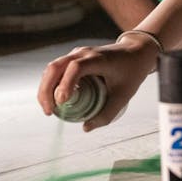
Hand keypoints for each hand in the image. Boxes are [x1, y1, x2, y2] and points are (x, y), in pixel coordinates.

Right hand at [37, 37, 159, 131]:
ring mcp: (77, 53)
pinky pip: (56, 70)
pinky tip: (52, 100)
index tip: (62, 102)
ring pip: (52, 68)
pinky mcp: (73, 57)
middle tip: (49, 112)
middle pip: (56, 67)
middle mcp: (84, 53)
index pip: (76, 67)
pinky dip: (50, 84)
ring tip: (49, 109)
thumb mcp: (124, 95)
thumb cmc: (132, 72)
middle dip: (47, 90)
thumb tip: (85, 128)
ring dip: (45, 88)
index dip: (66, 83)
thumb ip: (107, 113)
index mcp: (99, 59)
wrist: (136, 52)